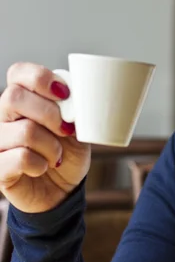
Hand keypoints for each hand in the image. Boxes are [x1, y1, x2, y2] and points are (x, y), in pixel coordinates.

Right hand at [0, 63, 90, 212]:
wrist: (63, 189)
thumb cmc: (68, 152)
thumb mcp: (78, 126)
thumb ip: (76, 108)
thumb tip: (80, 95)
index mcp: (25, 99)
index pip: (18, 72)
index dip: (41, 78)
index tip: (65, 94)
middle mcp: (5, 116)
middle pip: (14, 97)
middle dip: (50, 114)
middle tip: (67, 130)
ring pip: (24, 131)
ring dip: (52, 146)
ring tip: (58, 156)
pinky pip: (19, 158)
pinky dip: (40, 164)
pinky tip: (43, 168)